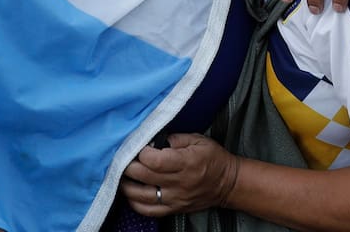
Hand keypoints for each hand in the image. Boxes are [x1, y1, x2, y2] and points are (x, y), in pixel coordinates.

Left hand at [120, 134, 238, 216]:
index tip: (136, 145)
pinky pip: (149, 211)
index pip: (155, 161)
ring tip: (121, 174)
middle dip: (128, 165)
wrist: (228, 184)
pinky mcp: (174, 209)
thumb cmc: (213, 158)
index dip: (140, 152)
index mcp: (185, 163)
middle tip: (122, 157)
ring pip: (142, 196)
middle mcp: (178, 183)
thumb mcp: (198, 140)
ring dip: (126, 185)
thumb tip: (154, 139)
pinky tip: (130, 193)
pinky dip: (135, 203)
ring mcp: (175, 198)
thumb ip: (175, 138)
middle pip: (144, 176)